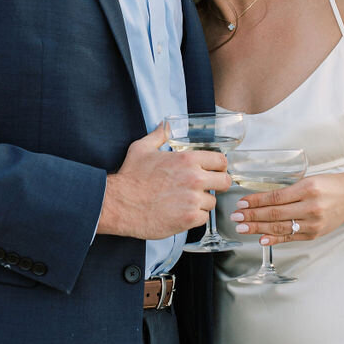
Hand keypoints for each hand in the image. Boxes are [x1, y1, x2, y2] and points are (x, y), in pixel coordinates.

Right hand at [98, 123, 231, 240]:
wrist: (119, 204)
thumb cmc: (130, 177)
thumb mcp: (142, 149)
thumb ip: (158, 135)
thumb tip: (165, 125)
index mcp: (187, 159)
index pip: (220, 161)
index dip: (219, 166)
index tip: (214, 171)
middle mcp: (194, 178)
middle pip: (225, 182)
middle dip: (217, 185)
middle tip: (206, 188)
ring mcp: (193, 200)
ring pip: (212, 202)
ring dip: (202, 203)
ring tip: (185, 202)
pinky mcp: (189, 218)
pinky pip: (203, 218)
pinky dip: (194, 218)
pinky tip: (180, 213)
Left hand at [231, 172, 343, 244]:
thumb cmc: (328, 186)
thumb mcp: (308, 181)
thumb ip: (288, 192)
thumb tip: (260, 201)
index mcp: (307, 189)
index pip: (275, 197)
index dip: (256, 201)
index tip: (241, 203)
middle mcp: (311, 207)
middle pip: (275, 213)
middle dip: (252, 216)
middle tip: (236, 217)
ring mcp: (313, 223)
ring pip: (280, 227)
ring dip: (258, 228)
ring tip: (242, 227)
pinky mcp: (314, 234)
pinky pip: (291, 237)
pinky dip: (275, 239)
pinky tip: (261, 239)